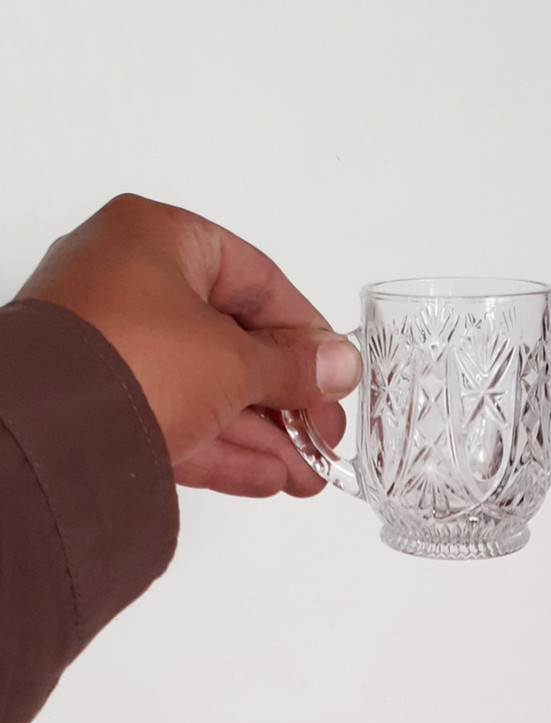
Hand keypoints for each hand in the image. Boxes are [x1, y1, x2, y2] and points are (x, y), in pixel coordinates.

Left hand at [16, 194, 361, 496]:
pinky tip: (269, 477)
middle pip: (232, 342)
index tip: (335, 371)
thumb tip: (341, 365)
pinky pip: (175, 419)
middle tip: (325, 434)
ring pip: (205, 389)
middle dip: (286, 399)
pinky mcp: (96, 402)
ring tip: (308, 472)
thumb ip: (292, 365)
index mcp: (158, 241)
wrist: (35, 445)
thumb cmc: (130, 363)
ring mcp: (109, 346)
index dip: (305, 331)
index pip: (257, 281)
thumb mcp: (232, 361)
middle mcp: (128, 284)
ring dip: (262, 434)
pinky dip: (223, 449)